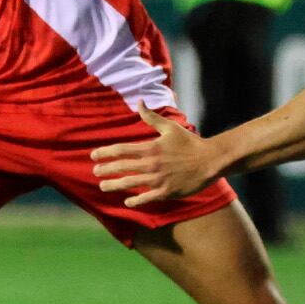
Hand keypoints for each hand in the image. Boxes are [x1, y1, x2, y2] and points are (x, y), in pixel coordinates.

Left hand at [91, 105, 223, 206]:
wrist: (211, 161)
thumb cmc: (190, 143)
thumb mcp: (170, 127)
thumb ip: (151, 117)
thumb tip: (139, 102)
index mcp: (151, 148)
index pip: (121, 150)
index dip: (105, 153)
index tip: (93, 156)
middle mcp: (152, 164)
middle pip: (122, 167)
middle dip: (105, 170)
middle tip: (95, 171)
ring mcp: (158, 180)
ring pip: (130, 183)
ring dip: (114, 185)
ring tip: (103, 186)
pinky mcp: (167, 192)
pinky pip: (147, 198)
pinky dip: (135, 200)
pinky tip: (127, 201)